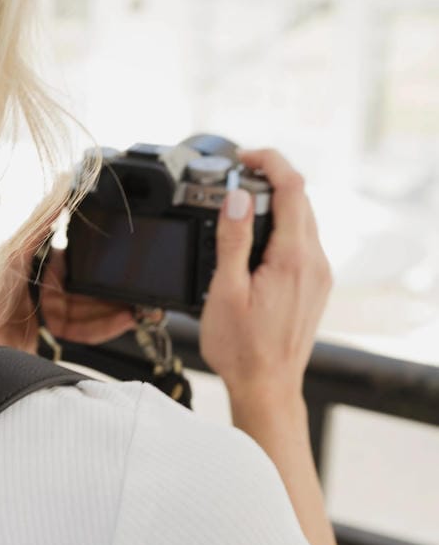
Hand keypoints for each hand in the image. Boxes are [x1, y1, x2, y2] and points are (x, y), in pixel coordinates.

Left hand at [0, 231, 162, 352]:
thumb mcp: (14, 251)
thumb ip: (43, 219)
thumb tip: (64, 179)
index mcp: (35, 263)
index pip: (77, 259)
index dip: (101, 258)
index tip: (127, 255)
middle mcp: (42, 288)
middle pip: (89, 287)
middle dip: (116, 289)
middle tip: (142, 287)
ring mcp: (46, 314)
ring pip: (92, 310)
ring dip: (116, 309)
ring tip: (139, 307)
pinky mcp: (48, 339)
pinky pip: (84, 332)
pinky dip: (105, 328)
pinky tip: (124, 319)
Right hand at [199, 146, 332, 402]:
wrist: (267, 386)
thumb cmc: (242, 348)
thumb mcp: (225, 291)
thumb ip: (233, 240)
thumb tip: (238, 197)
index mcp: (293, 258)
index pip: (292, 187)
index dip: (269, 161)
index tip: (244, 158)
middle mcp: (314, 261)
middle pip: (301, 199)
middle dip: (270, 180)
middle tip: (236, 180)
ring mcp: (319, 274)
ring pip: (304, 220)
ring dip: (278, 204)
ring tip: (242, 209)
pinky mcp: (316, 286)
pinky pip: (304, 242)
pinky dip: (283, 229)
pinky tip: (258, 242)